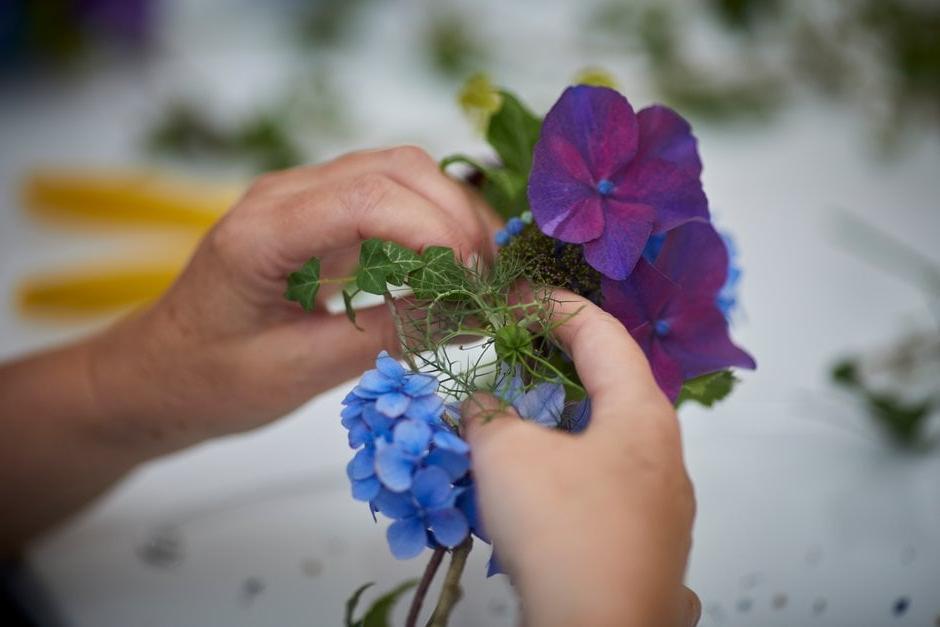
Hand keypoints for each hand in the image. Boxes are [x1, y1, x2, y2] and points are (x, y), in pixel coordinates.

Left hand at [90, 146, 495, 453]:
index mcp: (262, 232)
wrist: (157, 373)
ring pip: (400, 172)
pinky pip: (389, 196)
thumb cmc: (210, 380)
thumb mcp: (302, 370)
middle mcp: (284, 195)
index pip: (368, 198)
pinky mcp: (318, 214)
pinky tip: (450, 265)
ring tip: (480, 273)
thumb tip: (475, 315)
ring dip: (451, 213)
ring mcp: (301, 197)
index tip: (474, 284)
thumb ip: (390, 336)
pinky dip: (431, 222)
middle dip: (457, 216)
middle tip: (489, 281)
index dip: (436, 232)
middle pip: (396, 168)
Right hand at [463, 293, 699, 626]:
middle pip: (610, 381)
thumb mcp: (507, 455)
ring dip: (558, 417)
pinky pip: (604, 479)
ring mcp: (660, 500)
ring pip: (605, 435)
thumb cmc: (565, 532)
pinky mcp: (644, 539)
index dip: (554, 304)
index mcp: (642, 413)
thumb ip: (487, 414)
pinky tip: (533, 481)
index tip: (515, 295)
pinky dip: (566, 461)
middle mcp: (663, 451)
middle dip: (556, 360)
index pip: (602, 332)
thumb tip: (482, 406)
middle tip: (513, 348)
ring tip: (514, 416)